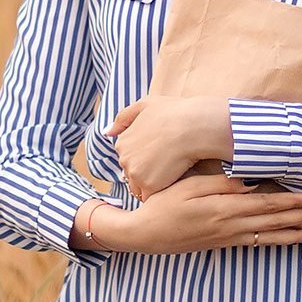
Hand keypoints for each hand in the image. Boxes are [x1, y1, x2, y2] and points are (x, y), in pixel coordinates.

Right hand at [72, 179, 301, 256]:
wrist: (145, 235)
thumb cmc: (163, 205)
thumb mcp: (187, 188)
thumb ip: (219, 184)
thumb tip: (249, 182)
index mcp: (222, 209)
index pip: (265, 204)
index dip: (291, 201)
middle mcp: (230, 226)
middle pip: (274, 220)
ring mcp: (229, 238)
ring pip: (271, 234)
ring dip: (297, 233)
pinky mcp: (226, 244)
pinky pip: (260, 243)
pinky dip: (280, 242)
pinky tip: (295, 240)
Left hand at [108, 95, 234, 199]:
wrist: (194, 127)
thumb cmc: (175, 112)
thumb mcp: (145, 105)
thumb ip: (124, 118)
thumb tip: (107, 131)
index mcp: (122, 142)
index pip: (130, 159)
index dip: (146, 159)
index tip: (161, 156)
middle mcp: (124, 159)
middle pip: (133, 175)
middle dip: (148, 174)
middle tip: (169, 165)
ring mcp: (135, 174)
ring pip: (140, 188)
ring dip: (153, 186)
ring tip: (172, 175)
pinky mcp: (149, 186)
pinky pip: (151, 197)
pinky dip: (161, 193)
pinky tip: (173, 183)